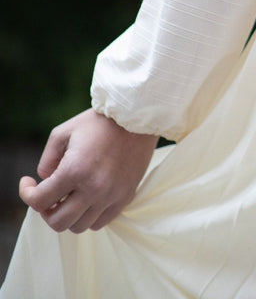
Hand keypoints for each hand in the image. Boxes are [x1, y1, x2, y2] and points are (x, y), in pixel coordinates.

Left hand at [19, 109, 158, 232]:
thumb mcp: (62, 133)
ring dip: (68, 215)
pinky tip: (87, 198)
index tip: (29, 182)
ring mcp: (112, 196)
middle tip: (49, 195)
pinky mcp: (126, 197)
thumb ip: (46, 161)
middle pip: (58, 222)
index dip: (27, 194)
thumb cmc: (98, 123)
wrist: (137, 120)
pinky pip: (100, 222)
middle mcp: (93, 188)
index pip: (39, 202)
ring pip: (79, 227)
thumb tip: (45, 182)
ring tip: (69, 197)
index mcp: (74, 171)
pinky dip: (88, 216)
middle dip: (46, 211)